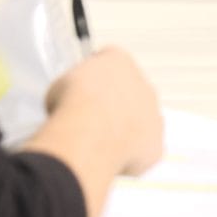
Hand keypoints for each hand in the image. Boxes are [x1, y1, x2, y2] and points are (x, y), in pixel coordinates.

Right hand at [44, 46, 163, 175]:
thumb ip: (73, 89)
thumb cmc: (72, 104)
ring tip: (98, 141)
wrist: (88, 133)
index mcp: (118, 60)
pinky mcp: (155, 145)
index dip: (95, 78)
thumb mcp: (60, 86)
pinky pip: (144, 150)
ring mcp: (153, 115)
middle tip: (91, 118)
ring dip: (125, 129)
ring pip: (141, 122)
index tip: (82, 89)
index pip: (111, 62)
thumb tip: (72, 104)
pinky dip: (130, 154)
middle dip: (114, 104)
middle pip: (131, 92)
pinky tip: (109, 157)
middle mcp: (143, 84)